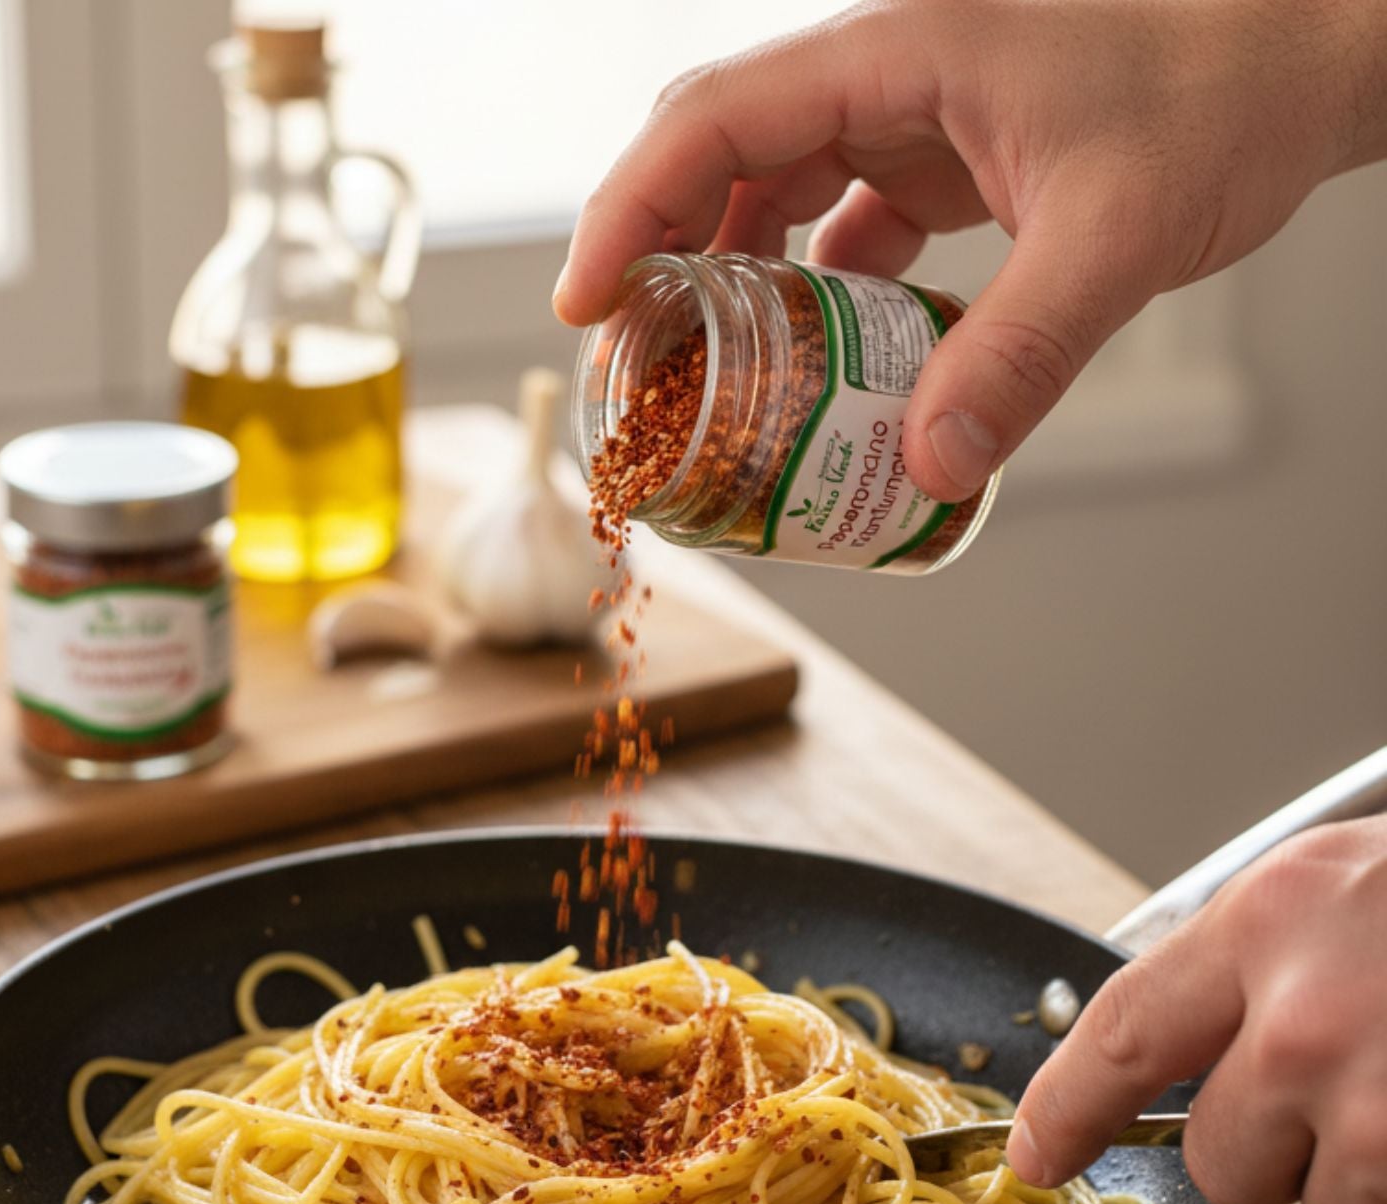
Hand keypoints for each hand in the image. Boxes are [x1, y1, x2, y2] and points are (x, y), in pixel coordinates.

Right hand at [555, 0, 1386, 501]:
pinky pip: (841, 232)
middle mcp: (885, 80)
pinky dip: (815, 301)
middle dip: (658, 255)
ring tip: (708, 377)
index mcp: (899, 53)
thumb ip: (1022, 351)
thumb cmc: (1224, 92)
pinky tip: (822, 367)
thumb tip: (931, 466)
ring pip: (772, 196)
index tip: (588, 302)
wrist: (1300, 58)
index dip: (629, 207)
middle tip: (634, 359)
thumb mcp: (1117, 232)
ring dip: (731, 285)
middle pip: (718, 157)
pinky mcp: (939, 166)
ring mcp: (909, 122)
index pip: (714, 118)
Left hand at [1006, 814, 1386, 1203]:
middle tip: (1364, 1101)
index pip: (1124, 1029)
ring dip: (1371, 1196)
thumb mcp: (1360, 884)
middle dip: (1277, 1156)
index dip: (1068, 1104)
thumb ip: (1271, 961)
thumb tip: (1207, 1055)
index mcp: (1274, 918)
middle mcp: (1310, 1014)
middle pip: (1219, 1159)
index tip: (1036, 1154)